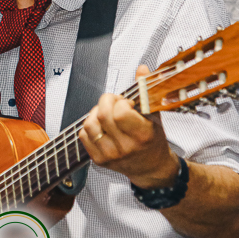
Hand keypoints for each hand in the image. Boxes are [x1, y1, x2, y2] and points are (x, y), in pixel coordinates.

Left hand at [78, 65, 180, 188]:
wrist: (151, 168)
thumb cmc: (153, 141)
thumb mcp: (155, 116)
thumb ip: (146, 91)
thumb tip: (141, 70)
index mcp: (142, 135)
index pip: (120, 112)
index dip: (120, 102)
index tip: (126, 103)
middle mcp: (125, 147)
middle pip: (103, 115)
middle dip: (106, 101)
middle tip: (115, 103)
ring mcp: (110, 155)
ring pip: (90, 124)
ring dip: (96, 113)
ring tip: (107, 114)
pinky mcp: (99, 160)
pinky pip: (83, 135)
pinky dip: (90, 126)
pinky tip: (101, 126)